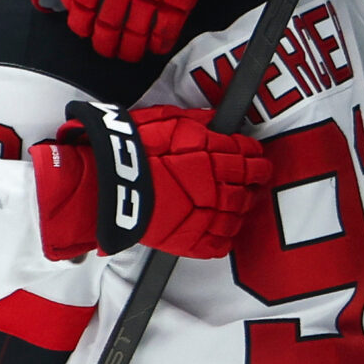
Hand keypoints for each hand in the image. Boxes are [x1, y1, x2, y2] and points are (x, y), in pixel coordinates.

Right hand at [34, 101, 271, 260]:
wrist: (107, 182)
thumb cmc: (132, 148)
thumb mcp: (167, 119)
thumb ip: (197, 120)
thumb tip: (215, 120)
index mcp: (215, 153)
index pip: (251, 156)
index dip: (256, 157)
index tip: (256, 158)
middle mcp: (217, 184)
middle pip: (251, 186)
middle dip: (254, 183)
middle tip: (253, 182)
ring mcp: (206, 215)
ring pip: (239, 215)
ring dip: (241, 209)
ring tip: (235, 205)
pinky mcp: (191, 240)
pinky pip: (220, 244)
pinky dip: (224, 238)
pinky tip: (219, 230)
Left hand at [41, 0, 274, 61]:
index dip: (78, 8)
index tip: (78, 22)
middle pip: (106, 5)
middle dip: (101, 32)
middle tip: (100, 45)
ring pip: (136, 15)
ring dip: (129, 40)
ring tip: (125, 53)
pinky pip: (171, 11)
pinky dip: (161, 34)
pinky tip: (155, 47)